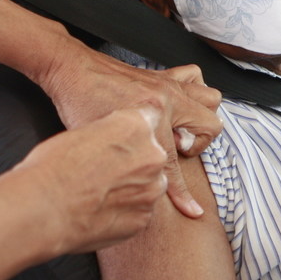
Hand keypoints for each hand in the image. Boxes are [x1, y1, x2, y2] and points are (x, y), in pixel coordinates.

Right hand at [14, 106, 168, 252]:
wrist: (43, 209)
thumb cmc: (51, 167)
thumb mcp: (80, 132)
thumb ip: (107, 134)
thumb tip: (110, 142)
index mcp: (136, 127)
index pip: (150, 118)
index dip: (134, 130)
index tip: (124, 138)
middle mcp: (152, 156)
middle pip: (152, 155)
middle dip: (135, 162)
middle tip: (104, 172)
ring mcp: (151, 191)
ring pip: (148, 186)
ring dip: (132, 189)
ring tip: (100, 195)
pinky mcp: (143, 219)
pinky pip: (139, 212)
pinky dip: (124, 213)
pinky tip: (100, 212)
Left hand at [36, 44, 221, 218]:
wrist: (71, 69)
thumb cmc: (77, 103)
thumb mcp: (100, 143)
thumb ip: (126, 164)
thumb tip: (138, 186)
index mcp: (152, 115)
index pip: (173, 164)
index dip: (182, 194)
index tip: (192, 210)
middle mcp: (166, 98)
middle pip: (209, 126)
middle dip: (197, 144)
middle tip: (175, 149)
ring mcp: (167, 83)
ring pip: (210, 99)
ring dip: (201, 117)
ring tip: (182, 127)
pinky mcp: (162, 74)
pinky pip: (193, 77)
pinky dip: (193, 90)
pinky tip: (178, 103)